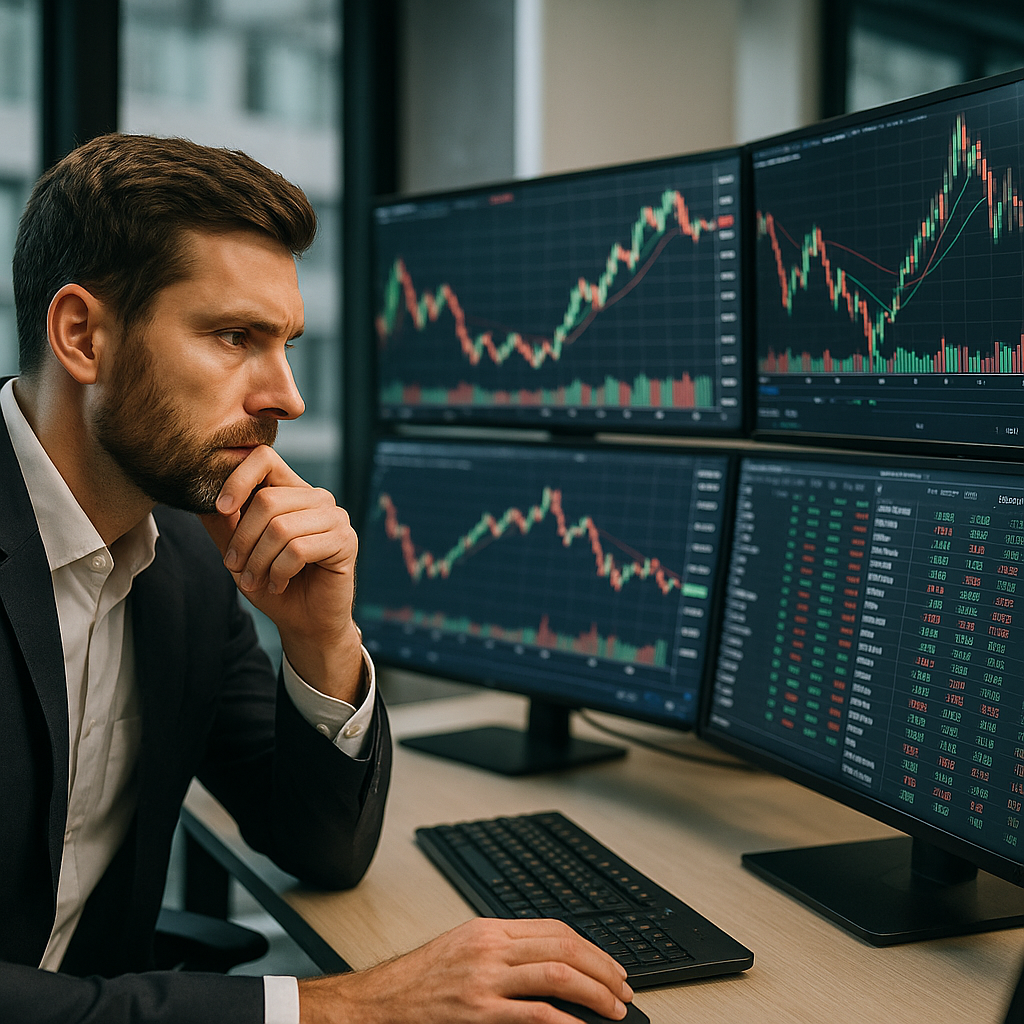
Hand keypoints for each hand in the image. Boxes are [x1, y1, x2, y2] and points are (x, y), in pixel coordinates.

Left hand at [200, 445, 362, 700]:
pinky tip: (279, 584)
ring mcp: (335, 518)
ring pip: (281, 527)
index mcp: (292, 490)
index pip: (264, 457)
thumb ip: (223, 523)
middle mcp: (317, 498)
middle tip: (235, 565)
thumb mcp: (238, 552)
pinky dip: (279, 572)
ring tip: (256, 580)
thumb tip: (197, 494)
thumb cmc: (274, 583)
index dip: (237, 478)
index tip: (221, 509)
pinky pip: (299, 549)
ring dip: (258, 561)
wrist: (305, 623)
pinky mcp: (345, 541)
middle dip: (242, 539)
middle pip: (267, 499)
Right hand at [296, 918, 632, 1023]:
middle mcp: (489, 948)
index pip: (554, 928)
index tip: (611, 966)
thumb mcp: (462, 949)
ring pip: (556, 973)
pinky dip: (565, 1021)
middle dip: (602, 968)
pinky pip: (533, 1014)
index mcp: (488, 930)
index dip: (590, 947)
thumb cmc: (418, 981)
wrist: (377, 1004)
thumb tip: (550, 963)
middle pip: (562, 946)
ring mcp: (484, 980)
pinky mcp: (478, 1013)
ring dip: (594, 992)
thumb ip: (502, 951)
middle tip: (624, 988)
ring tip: (613, 1008)